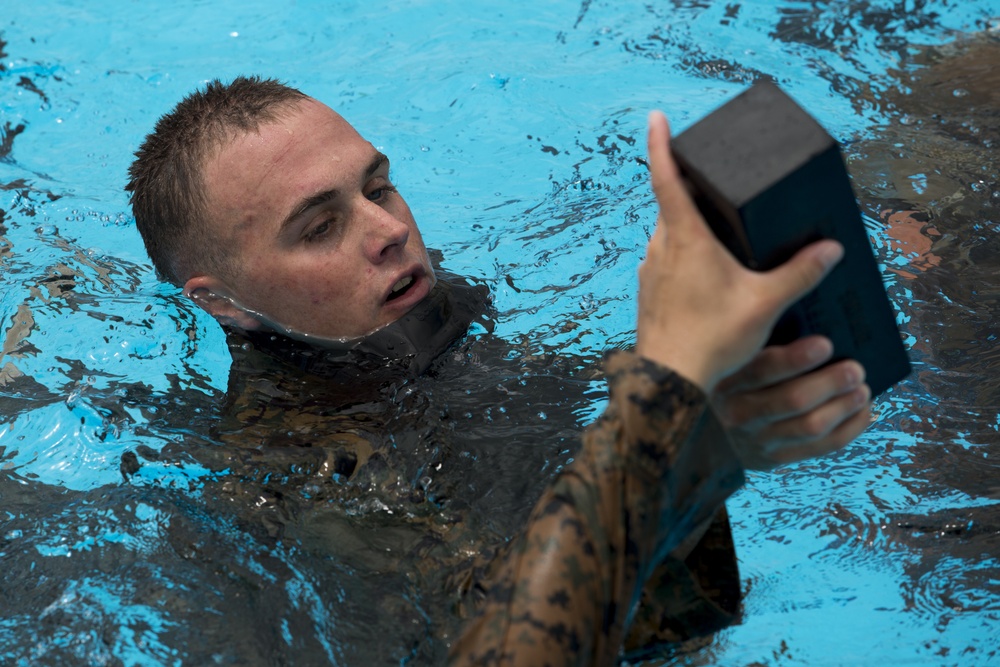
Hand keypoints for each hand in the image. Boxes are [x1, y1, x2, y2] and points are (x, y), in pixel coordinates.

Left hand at [636, 111, 844, 391]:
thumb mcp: (766, 304)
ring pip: (667, 234)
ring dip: (687, 226)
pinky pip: (665, 260)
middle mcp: (661, 247)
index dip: (660, 144)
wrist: (670, 381)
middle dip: (689, 189)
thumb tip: (830, 250)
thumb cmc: (713, 339)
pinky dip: (682, 255)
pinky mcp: (649, 291)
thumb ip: (800, 273)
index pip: (666, 178)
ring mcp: (650, 270)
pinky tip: (705, 274)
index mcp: (685, 238)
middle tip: (713, 183)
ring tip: (719, 234)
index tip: (656, 117)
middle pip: (670, 204)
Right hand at [711, 336, 871, 469]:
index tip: (825, 344)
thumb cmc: (726, 378)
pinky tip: (861, 411)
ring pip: (811, 426)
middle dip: (832, 383)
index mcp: (724, 381)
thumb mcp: (726, 359)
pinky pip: (820, 448)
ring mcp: (756, 440)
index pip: (761, 370)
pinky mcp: (772, 459)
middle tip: (855, 368)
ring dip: (844, 406)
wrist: (697, 428)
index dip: (796, 358)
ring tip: (862, 389)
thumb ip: (756, 343)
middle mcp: (737, 414)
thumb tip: (808, 318)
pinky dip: (849, 428)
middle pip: (794, 400)